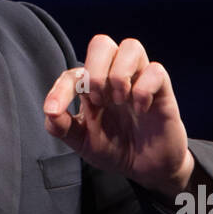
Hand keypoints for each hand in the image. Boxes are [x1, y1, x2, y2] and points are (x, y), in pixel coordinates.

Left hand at [42, 35, 192, 197]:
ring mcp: (139, 80)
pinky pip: (156, 70)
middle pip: (101, 43)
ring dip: (119, 74)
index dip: (60, 88)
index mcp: (92, 87)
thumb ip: (62, 127)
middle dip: (95, 70)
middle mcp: (114, 77)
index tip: (55, 110)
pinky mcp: (162, 90)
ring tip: (120, 100)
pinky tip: (140, 109)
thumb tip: (50, 111)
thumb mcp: (83, 142)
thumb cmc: (115, 149)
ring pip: (131, 46)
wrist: (146, 170)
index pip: (73, 72)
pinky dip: (144, 89)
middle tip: (99, 100)